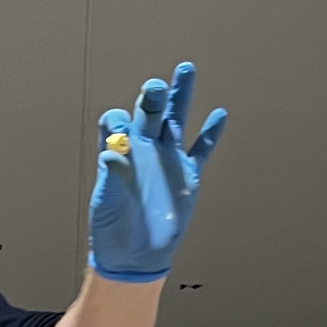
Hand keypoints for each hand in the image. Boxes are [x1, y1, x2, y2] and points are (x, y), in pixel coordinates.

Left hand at [88, 61, 226, 282]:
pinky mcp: (187, 176)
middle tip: (156, 87)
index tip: (119, 127)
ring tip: (185, 69)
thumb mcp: (107, 204)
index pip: (117, 122)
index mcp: (120, 154)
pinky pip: (200, 150)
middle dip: (153, 98)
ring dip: (181, 96)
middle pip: (149, 113)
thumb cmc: (113, 230)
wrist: (135, 256)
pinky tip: (218, 115)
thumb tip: (112, 152)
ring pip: (176, 120)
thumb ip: (112, 177)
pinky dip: (210, 133)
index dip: (118, 120)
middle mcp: (144, 150)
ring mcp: (166, 160)